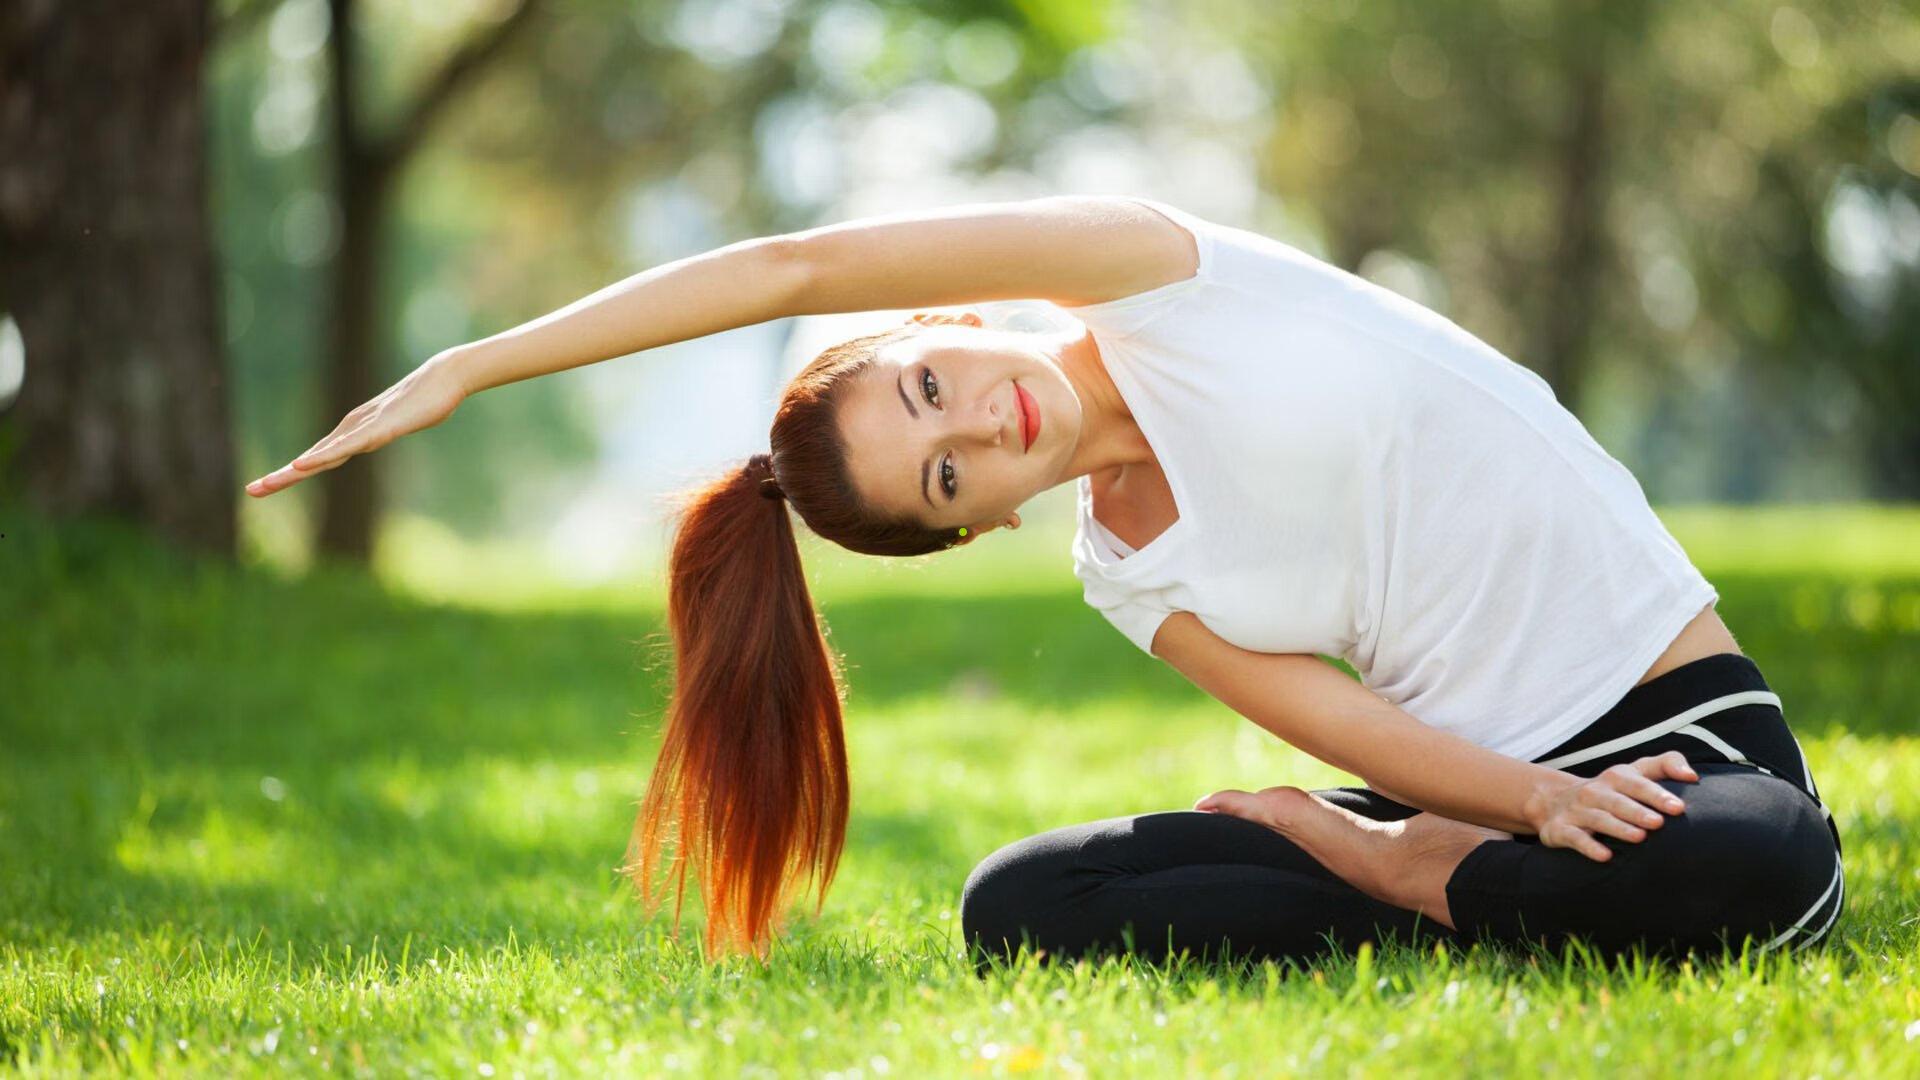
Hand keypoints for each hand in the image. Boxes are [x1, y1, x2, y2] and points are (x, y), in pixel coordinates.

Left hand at [246, 352, 469, 496]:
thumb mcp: (401, 423)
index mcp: (355, 432)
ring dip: (293, 471)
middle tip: (252, 490)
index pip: (319, 457)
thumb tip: (383, 433)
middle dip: (282, 477)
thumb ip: (388, 429)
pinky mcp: (378, 429)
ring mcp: (363, 429)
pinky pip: (345, 447)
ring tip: (267, 483)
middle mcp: (352, 429)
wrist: (446, 375)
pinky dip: (321, 456)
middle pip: (311, 459)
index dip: (293, 473)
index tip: (267, 486)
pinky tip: (303, 464)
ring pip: (322, 455)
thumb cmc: (428, 399)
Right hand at [1528, 751, 1697, 861]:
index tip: (1678, 807)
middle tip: (1658, 823)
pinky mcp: (1561, 830)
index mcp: (1615, 777)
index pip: (1637, 783)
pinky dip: (1589, 847)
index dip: (1656, 794)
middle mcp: (1595, 792)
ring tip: (1639, 837)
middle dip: (1637, 811)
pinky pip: (1575, 838)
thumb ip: (1666, 765)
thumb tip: (1693, 776)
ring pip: (1598, 819)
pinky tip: (1606, 856)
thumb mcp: (1634, 771)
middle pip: (1617, 801)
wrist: (1552, 801)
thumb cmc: (1609, 790)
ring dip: (1618, 828)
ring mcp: (1577, 811)